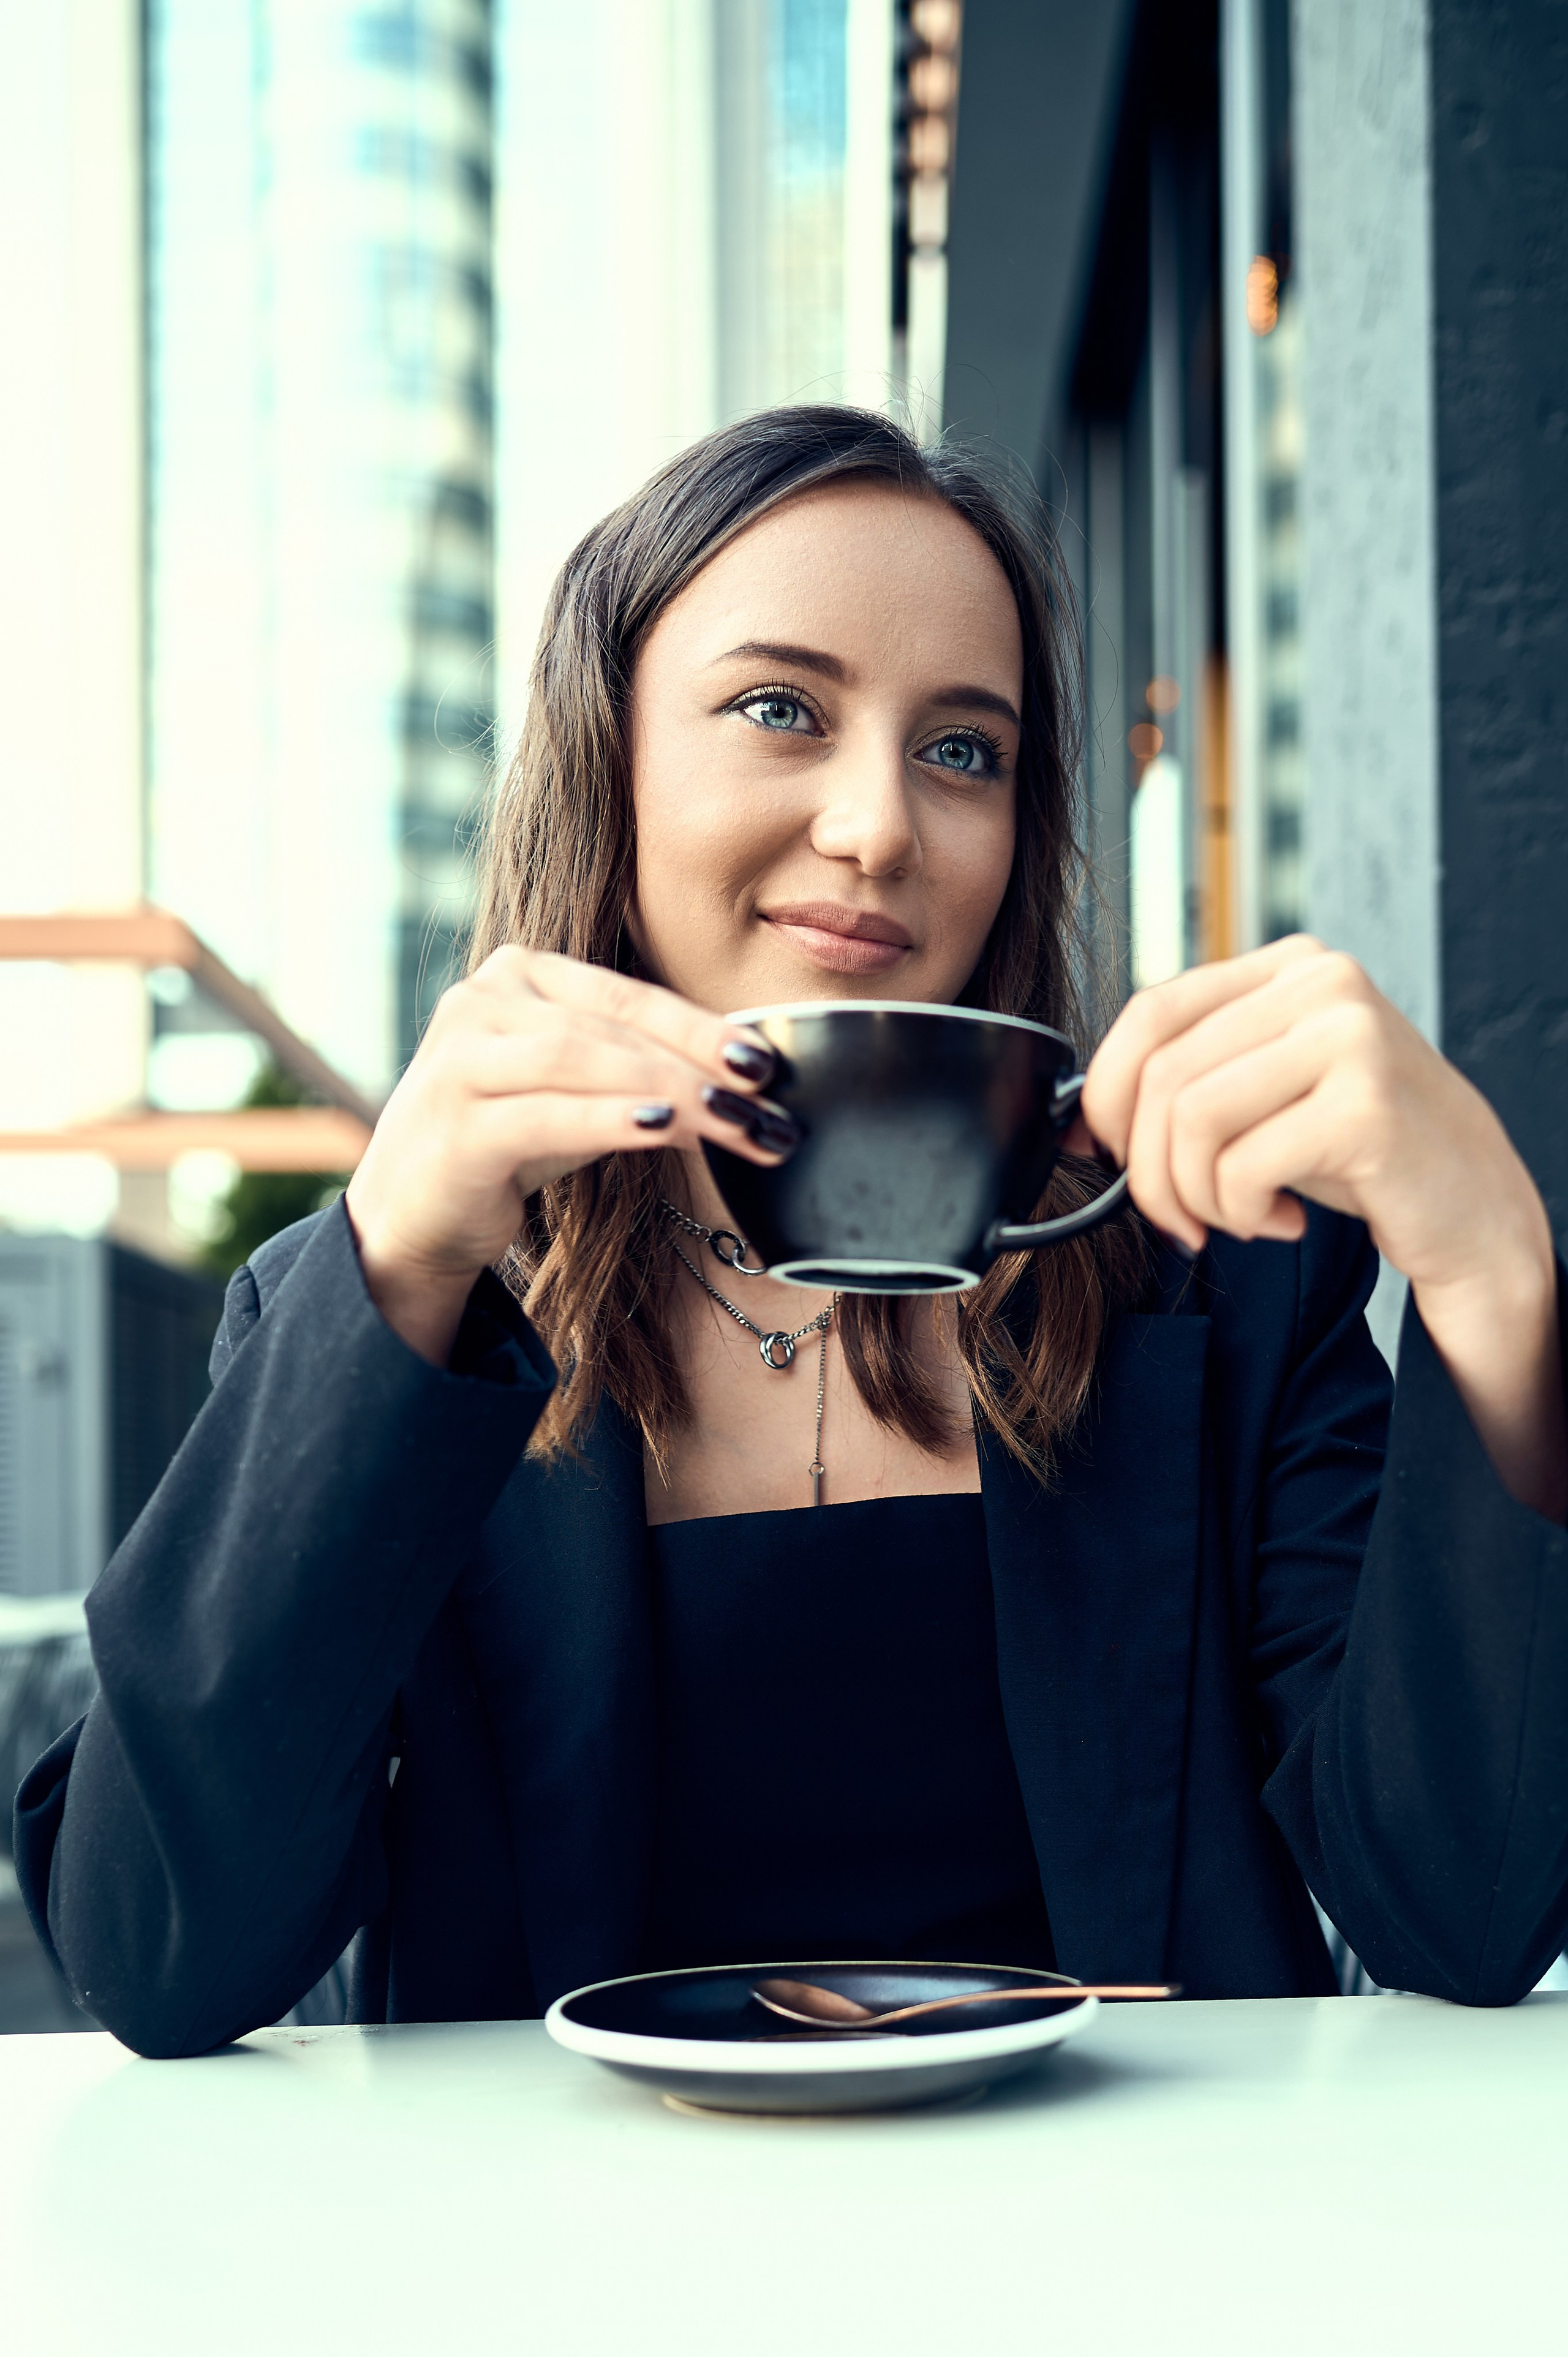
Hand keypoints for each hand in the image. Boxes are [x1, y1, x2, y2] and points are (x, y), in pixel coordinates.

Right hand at [344, 949, 794, 1364]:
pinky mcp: (454, 1123)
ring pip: (581, 1058)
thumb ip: (639, 1069)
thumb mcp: (578, 1092)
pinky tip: (664, 1130)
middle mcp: (481, 1001)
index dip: (702, 1027)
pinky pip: (547, 1114)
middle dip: (699, 1067)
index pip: (627, 995)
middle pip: (611, 1027)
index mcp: (518, 976)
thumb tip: (745, 1082)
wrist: (410, 1215)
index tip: (767, 1065)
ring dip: (669, 1090)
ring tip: (732, 1123)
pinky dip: (611, 1119)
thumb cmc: (508, 1144)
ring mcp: (459, 1059)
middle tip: (767, 1111)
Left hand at [1080, 937, 1565, 1520]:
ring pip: (1191, 1122)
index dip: (1106, 1092)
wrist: (1473, 1208)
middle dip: (1147, 1168)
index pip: (1151, 1010)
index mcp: (1290, 965)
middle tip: (1177, 1218)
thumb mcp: (1266, 1097)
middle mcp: (1321, 983)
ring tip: (1236, 1218)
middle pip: (1162, 1075)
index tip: (1108, 1154)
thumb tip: (1075, 1123)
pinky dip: (1241, 1215)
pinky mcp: (1365, 1105)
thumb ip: (1186, 1085)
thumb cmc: (1359, 1154)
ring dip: (1194, 1197)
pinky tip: (1282, 1223)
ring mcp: (1348, 1036)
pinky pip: (1241, 1168)